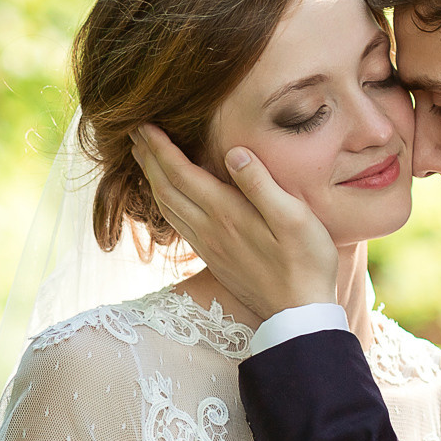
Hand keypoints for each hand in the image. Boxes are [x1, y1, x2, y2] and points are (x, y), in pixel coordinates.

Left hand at [131, 126, 338, 320]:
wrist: (298, 315)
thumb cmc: (306, 262)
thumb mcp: (294, 218)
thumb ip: (261, 185)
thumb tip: (234, 152)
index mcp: (225, 213)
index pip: (180, 173)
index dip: (159, 148)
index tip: (144, 125)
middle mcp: (208, 229)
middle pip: (164, 188)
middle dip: (148, 158)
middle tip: (134, 132)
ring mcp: (208, 246)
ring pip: (166, 207)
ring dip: (151, 179)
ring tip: (143, 158)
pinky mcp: (213, 257)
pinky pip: (177, 223)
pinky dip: (163, 202)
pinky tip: (166, 196)